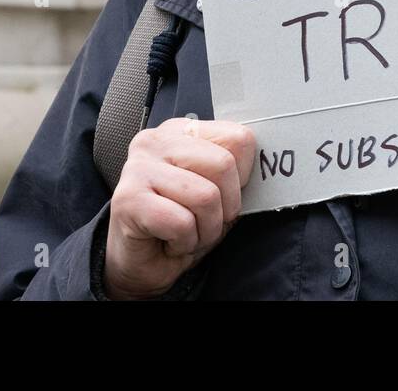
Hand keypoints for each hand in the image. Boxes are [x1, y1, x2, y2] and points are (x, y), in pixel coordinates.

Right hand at [104, 117, 255, 299]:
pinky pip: (182, 222)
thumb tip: (270, 162)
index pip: (239, 138)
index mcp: (182, 131)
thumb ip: (234, 169)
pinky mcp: (127, 199)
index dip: (242, 177)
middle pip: (224, 165)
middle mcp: (156, 141)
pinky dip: (185, 242)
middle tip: (204, 222)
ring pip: (206, 196)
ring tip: (186, 233)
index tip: (223, 196)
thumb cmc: (181, 224)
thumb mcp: (217, 190)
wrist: (141, 265)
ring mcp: (137, 167)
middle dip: (225, 207)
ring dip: (205, 229)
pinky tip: (169, 241)